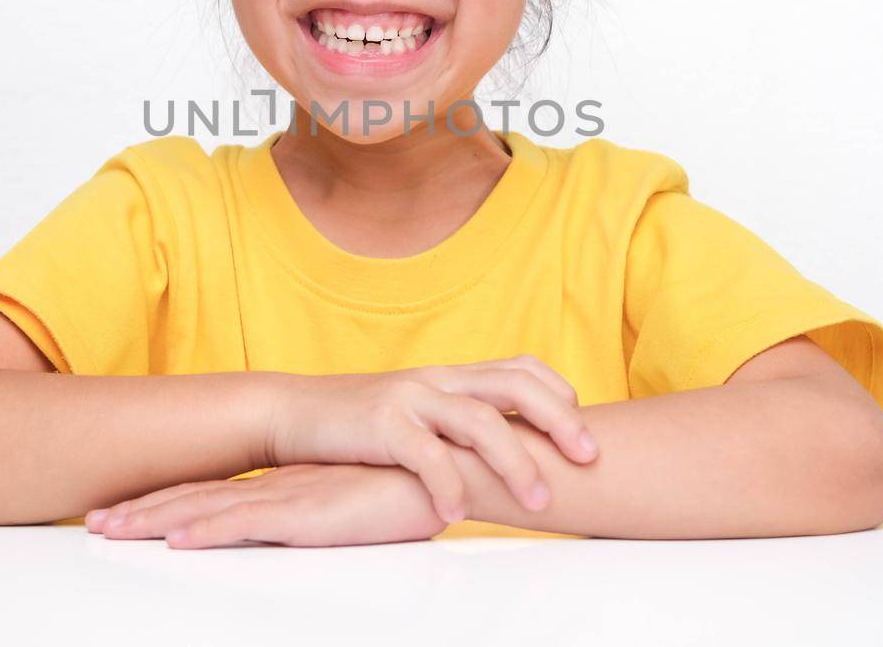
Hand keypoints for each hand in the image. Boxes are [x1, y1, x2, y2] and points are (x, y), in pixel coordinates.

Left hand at [83, 463, 447, 547]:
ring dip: (153, 521)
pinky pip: (246, 524)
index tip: (127, 511)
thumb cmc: (411, 486)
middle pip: (194, 498)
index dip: (166, 502)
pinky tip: (175, 540)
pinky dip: (206, 530)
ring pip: (205, 510)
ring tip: (109, 530)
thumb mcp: (357, 499)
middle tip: (94, 522)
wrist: (449, 468)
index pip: (213, 493)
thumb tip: (306, 523)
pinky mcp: (309, 513)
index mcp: (287, 483)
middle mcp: (278, 486)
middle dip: (141, 512)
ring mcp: (289, 497)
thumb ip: (327, 507)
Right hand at [266, 354, 598, 523]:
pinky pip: (425, 454)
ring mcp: (411, 398)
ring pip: (479, 420)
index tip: (582, 430)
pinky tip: (457, 513)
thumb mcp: (418, 411)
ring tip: (538, 502)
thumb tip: (509, 449)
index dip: (559, 394)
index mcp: (452, 375)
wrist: (294, 412)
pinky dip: (448, 484)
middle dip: (559, 420)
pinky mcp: (381, 424)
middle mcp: (438, 379)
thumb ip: (458, 421)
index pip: (521, 367)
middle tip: (588, 458)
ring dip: (515, 462)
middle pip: (515, 384)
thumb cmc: (362, 423)